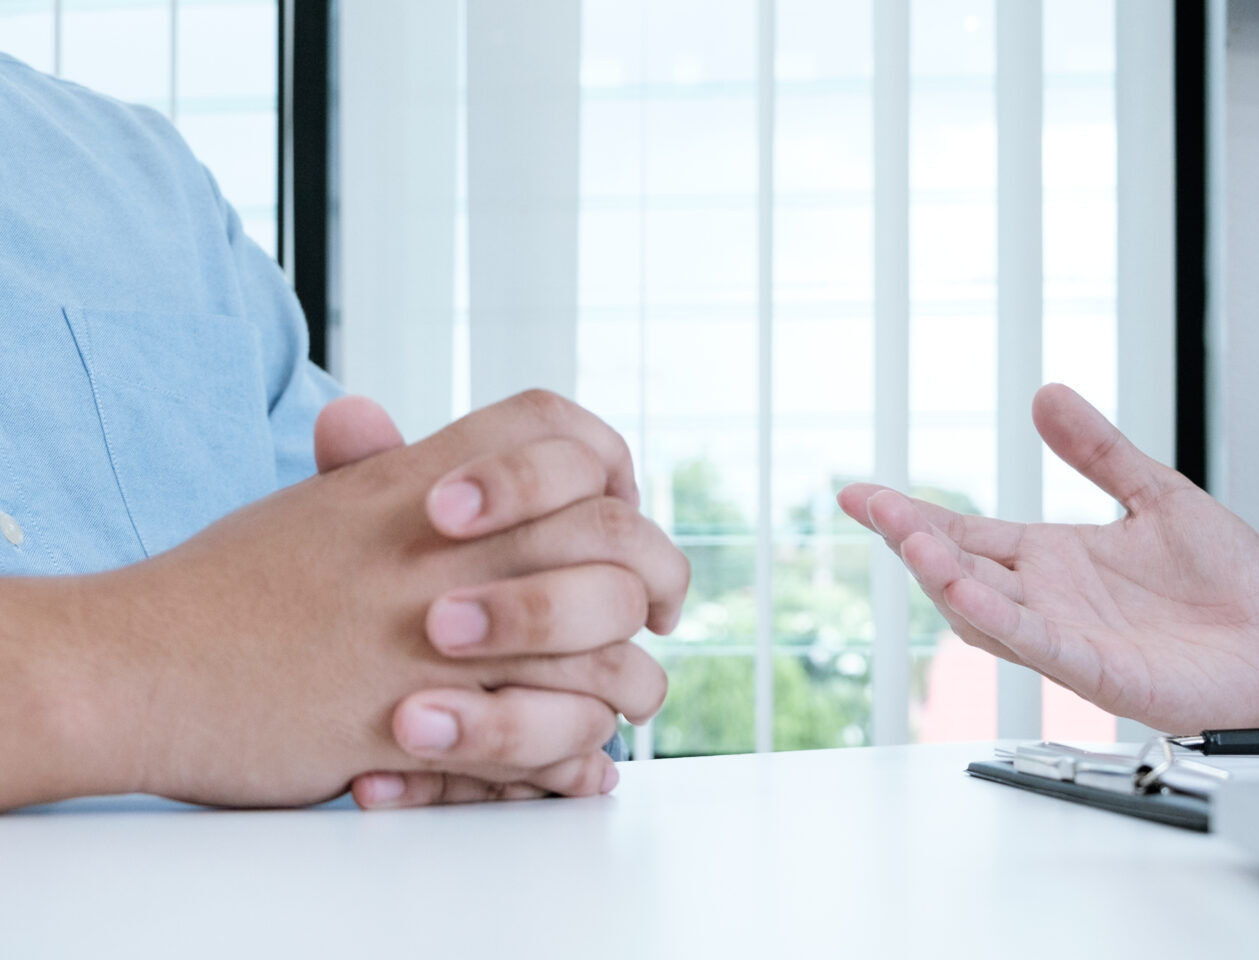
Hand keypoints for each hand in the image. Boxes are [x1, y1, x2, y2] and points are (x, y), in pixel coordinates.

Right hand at [72, 390, 682, 807]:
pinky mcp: (415, 726)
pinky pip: (545, 744)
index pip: (561, 428)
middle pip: (615, 535)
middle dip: (660, 576)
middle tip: (661, 610)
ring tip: (619, 698)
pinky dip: (577, 760)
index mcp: (421, 480)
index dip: (614, 462)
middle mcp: (442, 550)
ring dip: (628, 683)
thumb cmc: (228, 588)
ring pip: (603, 654)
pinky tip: (580, 764)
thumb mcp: (317, 506)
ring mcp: (433, 639)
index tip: (624, 508)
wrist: (131, 665)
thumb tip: (375, 415)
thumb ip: (376, 463)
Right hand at [838, 384, 1258, 733]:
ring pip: (986, 613)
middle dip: (913, 539)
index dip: (910, 514)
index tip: (857, 492)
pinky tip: (968, 596)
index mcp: (1052, 558)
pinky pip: (1039, 647)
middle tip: (874, 506)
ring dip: (946, 580)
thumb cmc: (1223, 584)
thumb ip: (1100, 452)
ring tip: (913, 543)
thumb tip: (1048, 395)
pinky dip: (1001, 623)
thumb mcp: (1157, 494)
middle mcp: (1047, 599)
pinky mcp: (1099, 672)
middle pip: (959, 570)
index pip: (965, 532)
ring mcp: (1068, 638)